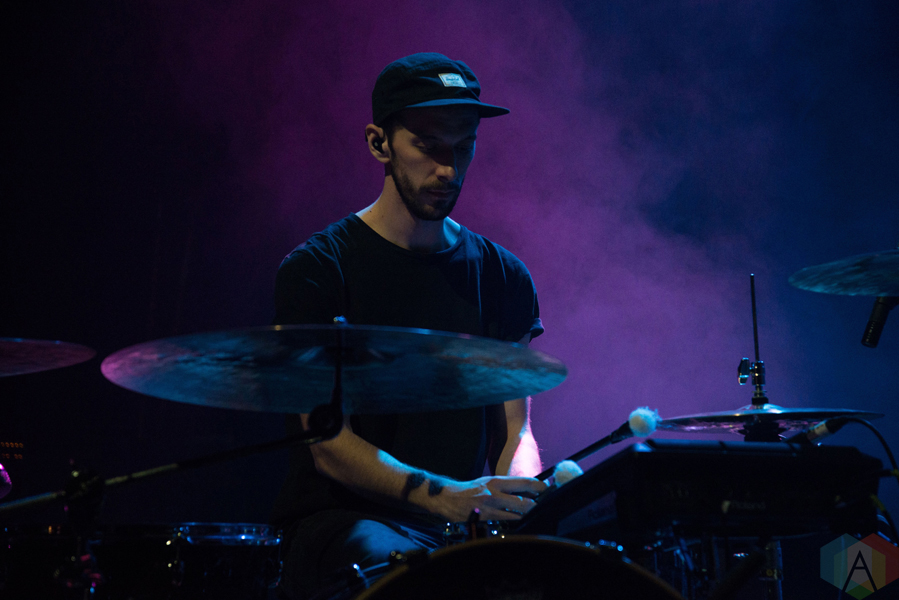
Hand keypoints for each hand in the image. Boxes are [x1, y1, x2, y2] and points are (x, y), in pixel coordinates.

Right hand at [428, 475, 547, 521]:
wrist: (446, 497)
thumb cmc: (470, 490)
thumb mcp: (488, 482)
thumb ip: (506, 487)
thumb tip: (528, 490)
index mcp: (496, 481)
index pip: (524, 482)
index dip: (539, 487)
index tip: (547, 489)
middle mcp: (494, 494)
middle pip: (524, 503)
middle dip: (536, 507)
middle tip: (543, 507)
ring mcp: (489, 509)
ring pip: (516, 516)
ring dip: (525, 517)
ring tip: (532, 516)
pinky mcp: (483, 521)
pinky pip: (503, 525)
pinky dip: (511, 525)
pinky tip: (516, 525)